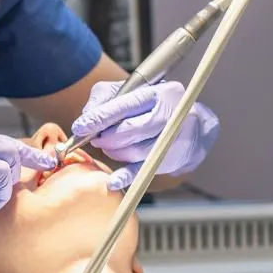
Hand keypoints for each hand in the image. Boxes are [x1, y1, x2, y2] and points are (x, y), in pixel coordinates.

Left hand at [72, 80, 219, 190]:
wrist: (191, 126)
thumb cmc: (155, 106)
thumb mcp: (131, 91)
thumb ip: (106, 96)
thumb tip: (87, 113)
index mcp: (158, 93)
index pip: (125, 105)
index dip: (100, 117)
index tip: (80, 127)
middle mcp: (169, 114)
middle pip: (130, 129)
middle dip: (106, 137)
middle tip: (95, 139)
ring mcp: (171, 138)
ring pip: (134, 150)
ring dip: (114, 151)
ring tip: (109, 146)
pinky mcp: (169, 159)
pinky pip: (143, 170)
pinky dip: (125, 177)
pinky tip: (113, 181)